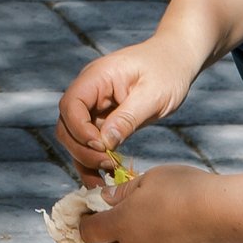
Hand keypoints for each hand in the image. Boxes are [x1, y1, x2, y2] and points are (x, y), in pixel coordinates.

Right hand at [57, 35, 200, 172]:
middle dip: (81, 149)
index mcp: (97, 77)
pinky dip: (93, 160)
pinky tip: (105, 177)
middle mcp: (89, 90)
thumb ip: (127, 118)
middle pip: (67, 124)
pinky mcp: (102, 118)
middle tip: (108, 165)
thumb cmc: (167, 71)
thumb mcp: (153, 96)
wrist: (175, 60)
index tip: (102, 147)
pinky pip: (89, 141)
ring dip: (84, 160)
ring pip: (74, 137)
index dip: (80, 130)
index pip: (71, 105)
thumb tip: (104, 142)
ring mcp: (93, 105)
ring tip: (103, 182)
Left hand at [80, 168, 230, 242]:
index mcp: (122, 224)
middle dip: (106, 240)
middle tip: (116, 219)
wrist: (222, 214)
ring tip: (147, 219)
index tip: (90, 211)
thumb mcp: (149, 179)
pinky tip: (169, 226)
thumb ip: (123, 192)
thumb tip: (105, 199)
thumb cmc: (183, 189)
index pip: (89, 232)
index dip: (85, 222)